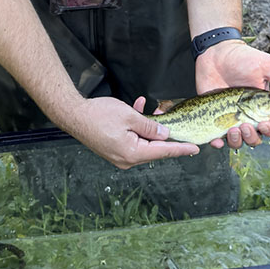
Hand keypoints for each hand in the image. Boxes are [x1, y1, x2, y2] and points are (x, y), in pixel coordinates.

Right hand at [65, 96, 199, 169]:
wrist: (74, 115)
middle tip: (172, 120)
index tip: (195, 148)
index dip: (180, 148)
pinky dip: (137, 127)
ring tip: (152, 110)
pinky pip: (132, 139)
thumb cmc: (98, 115)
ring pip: (143, 141)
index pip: (163, 152)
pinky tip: (138, 109)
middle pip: (154, 148)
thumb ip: (150, 126)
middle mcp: (126, 159)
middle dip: (163, 133)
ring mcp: (119, 156)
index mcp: (132, 154)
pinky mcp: (114, 149)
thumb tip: (165, 134)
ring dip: (149, 127)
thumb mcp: (130, 116)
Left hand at [195, 39, 269, 148]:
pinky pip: (216, 138)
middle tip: (245, 125)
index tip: (263, 124)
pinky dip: (217, 144)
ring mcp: (230, 118)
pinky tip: (217, 140)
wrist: (216, 52)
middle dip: (252, 137)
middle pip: (255, 138)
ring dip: (237, 141)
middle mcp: (248, 115)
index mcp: (263, 106)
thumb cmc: (242, 58)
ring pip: (238, 142)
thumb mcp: (266, 66)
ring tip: (232, 129)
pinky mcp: (214, 118)